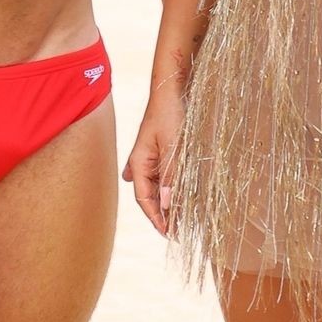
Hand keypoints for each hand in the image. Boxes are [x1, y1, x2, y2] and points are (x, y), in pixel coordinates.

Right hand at [121, 87, 184, 234]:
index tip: (169, 233)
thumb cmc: (169, 113)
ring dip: (169, 203)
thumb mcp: (173, 146)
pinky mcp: (163, 152)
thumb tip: (169, 204)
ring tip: (182, 219)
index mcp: (138, 163)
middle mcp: (142, 163)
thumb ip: (171, 175)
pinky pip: (166, 177)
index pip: (144, 199)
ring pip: (159, 188)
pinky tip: (178, 198)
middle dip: (163, 215)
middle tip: (178, 232)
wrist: (172, 88)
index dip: (156, 218)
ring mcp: (151, 158)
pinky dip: (173, 189)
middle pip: (150, 196)